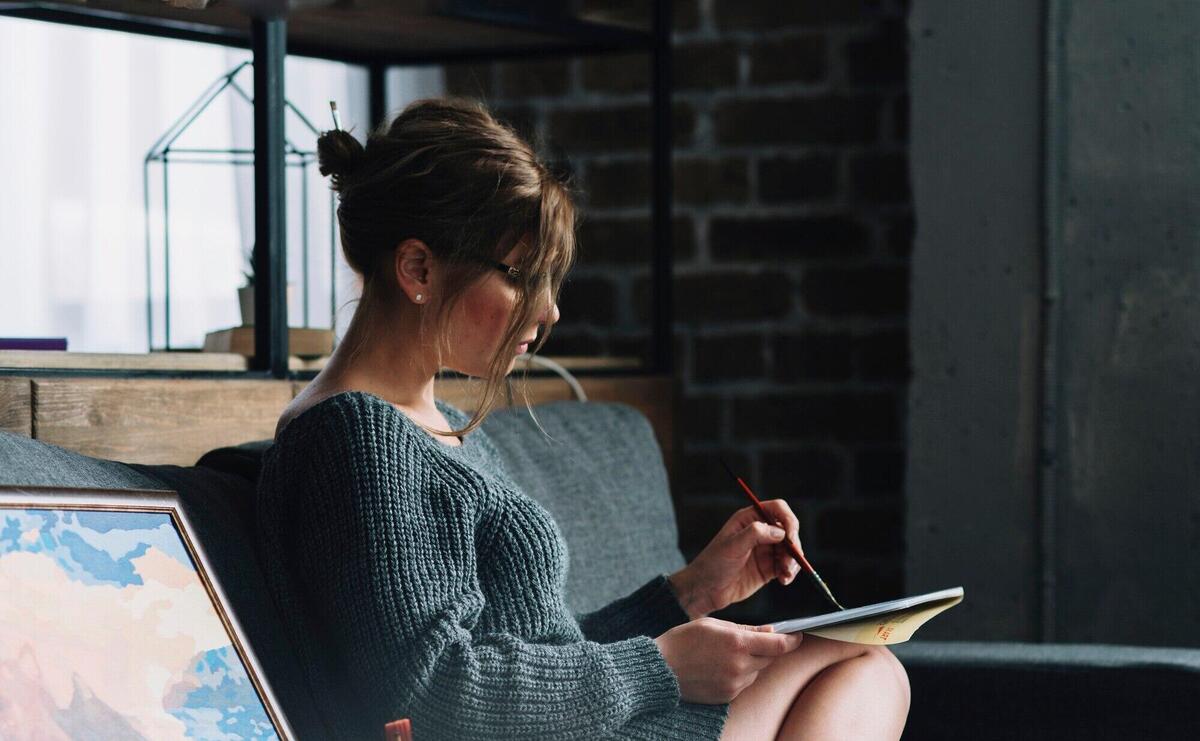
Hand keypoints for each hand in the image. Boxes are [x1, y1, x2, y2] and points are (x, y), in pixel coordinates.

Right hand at [654, 618, 802, 703]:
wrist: (660, 669)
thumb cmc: (683, 641)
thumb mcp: (713, 624)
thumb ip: (745, 628)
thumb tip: (770, 631)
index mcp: (737, 643)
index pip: (777, 644)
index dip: (791, 640)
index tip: (797, 636)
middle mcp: (739, 666)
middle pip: (769, 658)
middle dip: (767, 649)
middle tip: (751, 641)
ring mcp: (734, 684)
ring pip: (756, 672)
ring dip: (752, 662)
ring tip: (727, 654)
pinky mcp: (728, 696)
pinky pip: (744, 684)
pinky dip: (740, 675)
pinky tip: (721, 667)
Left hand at [670, 500, 802, 617]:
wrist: (706, 590)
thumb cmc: (713, 564)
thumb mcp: (732, 546)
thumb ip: (754, 534)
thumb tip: (780, 531)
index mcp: (749, 519)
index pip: (777, 510)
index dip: (788, 520)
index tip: (791, 538)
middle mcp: (760, 532)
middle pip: (788, 531)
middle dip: (793, 546)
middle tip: (790, 562)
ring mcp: (765, 550)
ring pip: (790, 550)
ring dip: (793, 562)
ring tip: (785, 575)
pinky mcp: (769, 568)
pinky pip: (787, 566)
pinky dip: (790, 572)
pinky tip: (784, 580)